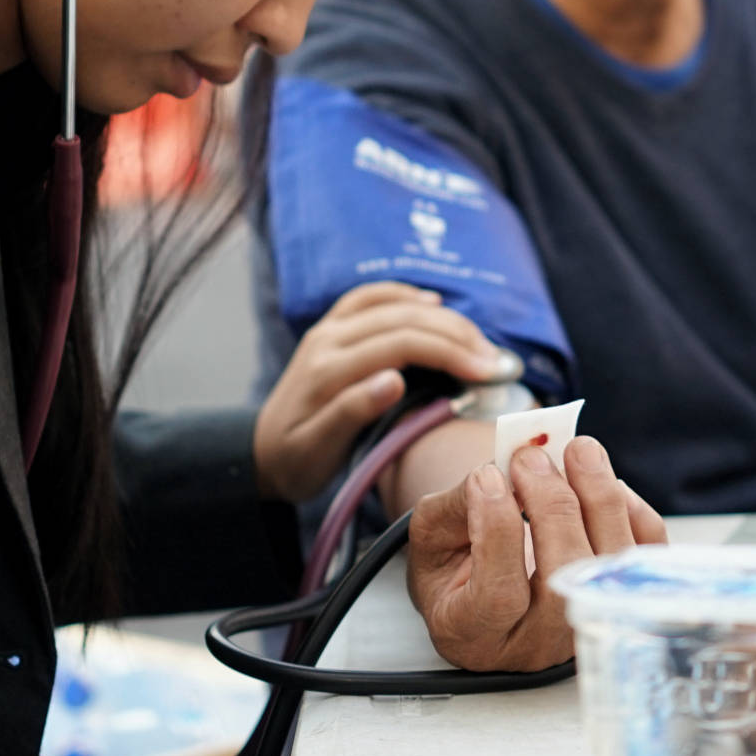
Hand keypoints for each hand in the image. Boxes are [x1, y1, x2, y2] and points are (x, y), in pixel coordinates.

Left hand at [255, 282, 501, 502]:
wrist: (259, 454)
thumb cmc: (295, 460)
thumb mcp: (318, 450)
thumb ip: (352, 412)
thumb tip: (394, 379)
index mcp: (327, 369)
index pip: (401, 345)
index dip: (450, 353)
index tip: (489, 372)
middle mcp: (327, 339)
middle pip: (404, 320)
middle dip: (457, 335)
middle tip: (497, 360)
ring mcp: (328, 329)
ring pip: (393, 305)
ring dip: (441, 317)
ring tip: (478, 339)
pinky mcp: (331, 328)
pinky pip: (369, 297)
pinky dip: (403, 294)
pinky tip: (433, 302)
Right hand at [407, 437, 664, 670]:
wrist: (486, 587)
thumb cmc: (452, 564)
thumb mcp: (431, 539)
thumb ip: (454, 509)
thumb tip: (495, 476)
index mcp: (475, 634)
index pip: (497, 596)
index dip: (497, 532)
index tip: (487, 477)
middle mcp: (535, 643)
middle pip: (561, 582)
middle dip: (552, 508)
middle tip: (531, 458)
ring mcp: (585, 626)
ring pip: (609, 567)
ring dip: (599, 499)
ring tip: (578, 450)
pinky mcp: (622, 602)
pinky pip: (644, 556)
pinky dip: (630, 509)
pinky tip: (601, 478)